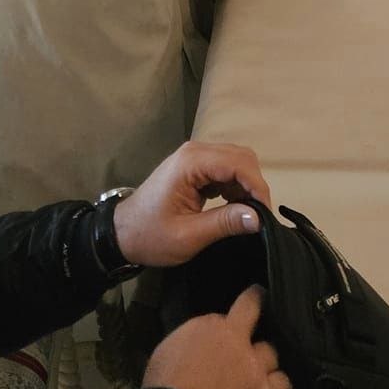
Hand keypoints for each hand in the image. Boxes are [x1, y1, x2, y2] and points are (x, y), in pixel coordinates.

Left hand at [112, 140, 270, 268]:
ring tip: (249, 215)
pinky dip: (236, 187)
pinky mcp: (196, 167)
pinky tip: (236, 209)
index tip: (267, 216)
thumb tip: (258, 218)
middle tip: (260, 217)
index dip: (257, 187)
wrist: (122, 233)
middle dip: (254, 185)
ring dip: (246, 186)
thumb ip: (224, 223)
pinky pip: (226, 170)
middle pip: (241, 157)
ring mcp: (195, 157)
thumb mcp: (188, 236)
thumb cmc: (151, 236)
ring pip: (236, 162)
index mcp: (191, 162)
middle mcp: (196, 151)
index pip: (238, 164)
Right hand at [141, 286, 289, 388]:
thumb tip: (196, 344)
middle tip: (258, 318)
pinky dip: (278, 385)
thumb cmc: (166, 387)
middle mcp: (239, 343)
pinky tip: (273, 388)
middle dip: (256, 319)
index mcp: (212, 327)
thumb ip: (189, 340)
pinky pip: (282, 386)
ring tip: (263, 366)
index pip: (234, 308)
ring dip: (266, 360)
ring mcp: (255, 370)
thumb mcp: (167, 351)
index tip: (248, 301)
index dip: (241, 305)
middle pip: (257, 321)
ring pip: (273, 355)